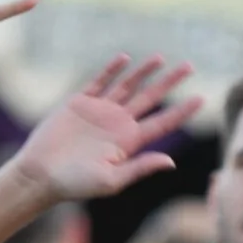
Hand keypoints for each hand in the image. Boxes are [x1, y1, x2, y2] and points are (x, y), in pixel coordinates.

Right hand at [10, 57, 199, 202]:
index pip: (162, 123)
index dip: (182, 111)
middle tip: (190, 67)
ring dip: (144, 71)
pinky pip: (100, 82)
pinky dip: (112, 70)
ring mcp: (99, 112)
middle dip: (170, 82)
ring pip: (128, 86)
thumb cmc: (75, 184)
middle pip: (150, 98)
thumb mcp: (112, 180)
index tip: (202, 99)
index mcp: (129, 143)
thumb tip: (171, 162)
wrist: (40, 174)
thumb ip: (140, 168)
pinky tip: (125, 59)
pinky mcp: (79, 103)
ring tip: (161, 58)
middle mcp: (118, 124)